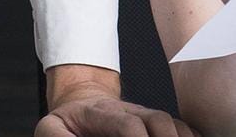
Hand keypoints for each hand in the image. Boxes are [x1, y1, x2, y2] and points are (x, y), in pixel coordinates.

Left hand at [34, 90, 196, 136]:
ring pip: (174, 124)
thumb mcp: (50, 128)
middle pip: (159, 120)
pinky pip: (184, 129)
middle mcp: (131, 112)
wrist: (82, 106)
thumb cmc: (68, 123)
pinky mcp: (159, 127)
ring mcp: (148, 118)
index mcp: (103, 114)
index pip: (128, 124)